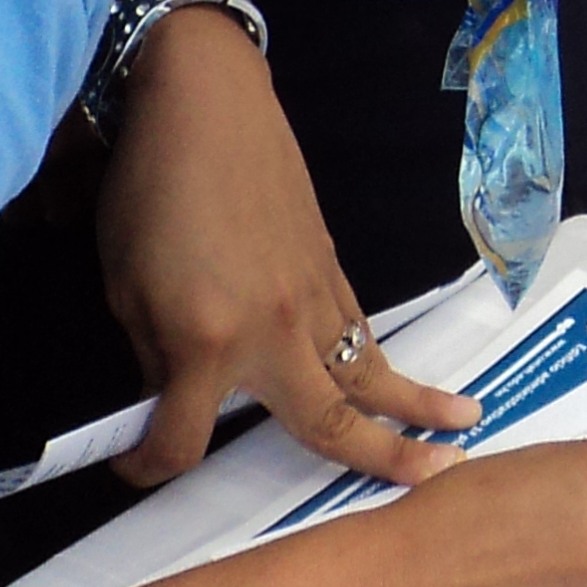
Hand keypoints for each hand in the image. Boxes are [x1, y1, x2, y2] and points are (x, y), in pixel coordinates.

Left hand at [93, 8, 474, 488]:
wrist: (207, 104)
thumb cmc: (150, 191)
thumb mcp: (125, 287)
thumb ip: (156, 357)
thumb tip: (176, 396)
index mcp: (207, 343)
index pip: (183, 442)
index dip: (150, 465)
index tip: (134, 460)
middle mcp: (273, 332)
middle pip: (329, 420)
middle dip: (383, 456)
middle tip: (438, 482)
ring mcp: (311, 295)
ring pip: (366, 369)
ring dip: (413, 403)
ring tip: (462, 427)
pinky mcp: (328, 262)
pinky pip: (358, 327)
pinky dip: (376, 357)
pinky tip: (388, 372)